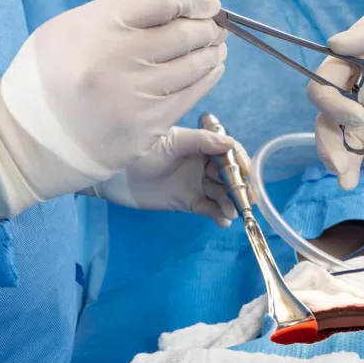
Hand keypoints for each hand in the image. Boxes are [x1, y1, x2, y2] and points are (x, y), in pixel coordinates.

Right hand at [0, 0, 227, 217]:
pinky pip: (189, 97)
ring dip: (211, 51)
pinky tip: (211, 68)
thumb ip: (129, 3)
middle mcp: (114, 63)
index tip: (207, 0)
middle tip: (215, 23)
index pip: (160, 0)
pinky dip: (207, 79)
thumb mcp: (74, 27)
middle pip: (182, 33)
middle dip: (207, 25)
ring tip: (216, 44)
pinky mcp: (145, 130)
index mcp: (93, 28)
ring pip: (193, 67)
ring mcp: (132, 100)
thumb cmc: (50, 75)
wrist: (30, 140)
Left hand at [83, 127, 250, 227]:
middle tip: (247, 198)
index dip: (239, 162)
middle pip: (228, 175)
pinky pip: (208, 208)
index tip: (245, 172)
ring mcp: (196, 184)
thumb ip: (201, 142)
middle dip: (239, 186)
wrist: (116, 175)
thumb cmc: (142, 151)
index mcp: (200, 145)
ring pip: (220, 193)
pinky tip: (223, 220)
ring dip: (229, 202)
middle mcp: (202, 164)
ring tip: (231, 211)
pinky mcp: (188, 202)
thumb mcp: (172, 142)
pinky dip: (217, 214)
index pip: (227, 152)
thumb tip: (231, 143)